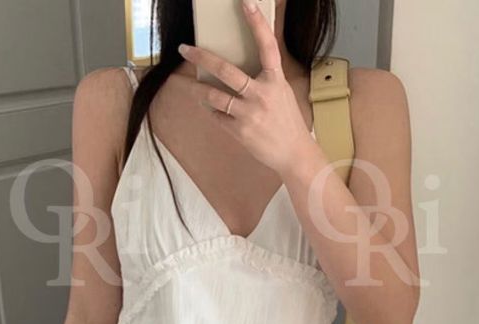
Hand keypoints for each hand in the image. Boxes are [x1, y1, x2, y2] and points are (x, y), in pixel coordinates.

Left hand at [177, 1, 313, 176]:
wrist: (293, 153)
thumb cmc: (286, 122)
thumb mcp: (281, 92)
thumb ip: (264, 78)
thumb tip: (238, 67)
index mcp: (275, 80)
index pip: (267, 46)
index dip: (256, 24)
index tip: (246, 3)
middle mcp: (262, 94)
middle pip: (226, 70)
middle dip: (202, 57)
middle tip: (185, 49)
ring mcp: (249, 113)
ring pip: (214, 96)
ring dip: (197, 90)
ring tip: (187, 86)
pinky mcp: (240, 131)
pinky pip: (218, 117)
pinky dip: (213, 113)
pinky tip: (213, 110)